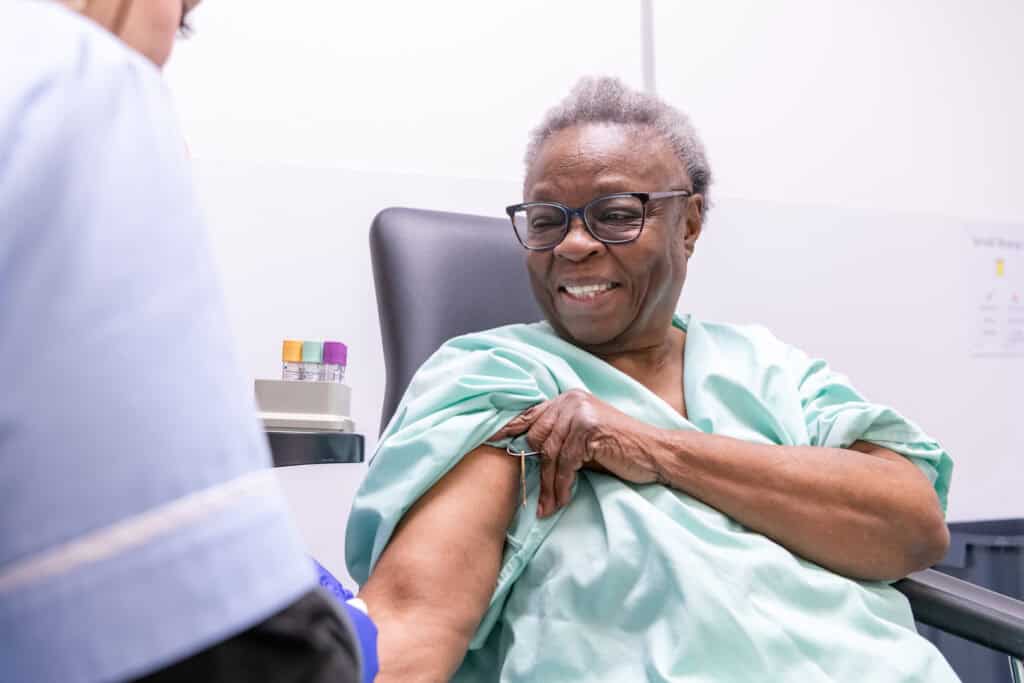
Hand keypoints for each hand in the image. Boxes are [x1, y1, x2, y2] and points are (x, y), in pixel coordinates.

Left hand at [489, 390, 660, 516]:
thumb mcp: (584, 440)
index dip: (509, 430)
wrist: (656, 453)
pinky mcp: (590, 428)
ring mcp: (580, 412)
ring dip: (549, 485)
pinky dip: (562, 486)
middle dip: (534, 471)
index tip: (489, 443)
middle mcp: (571, 400)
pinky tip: (562, 500)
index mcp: (567, 398)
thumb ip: (559, 439)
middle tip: (534, 497)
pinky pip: (566, 463)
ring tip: (547, 506)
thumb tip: (523, 455)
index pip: (530, 415)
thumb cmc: (620, 450)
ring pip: (550, 454)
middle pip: (537, 438)